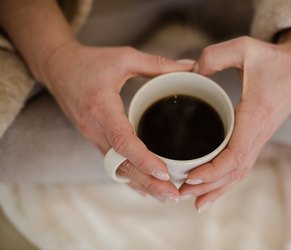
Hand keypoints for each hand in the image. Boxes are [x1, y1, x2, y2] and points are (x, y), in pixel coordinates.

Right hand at [40, 42, 193, 202]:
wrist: (57, 68)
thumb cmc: (89, 61)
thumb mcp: (124, 57)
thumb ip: (158, 64)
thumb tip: (191, 67)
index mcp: (101, 107)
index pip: (122, 140)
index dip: (143, 159)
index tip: (165, 173)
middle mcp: (94, 128)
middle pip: (121, 164)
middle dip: (148, 182)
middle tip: (174, 195)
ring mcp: (92, 137)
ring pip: (117, 168)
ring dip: (141, 183)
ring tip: (166, 195)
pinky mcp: (94, 139)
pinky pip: (112, 163)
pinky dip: (129, 178)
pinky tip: (145, 188)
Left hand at [179, 20, 290, 211]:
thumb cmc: (274, 58)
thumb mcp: (244, 47)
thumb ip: (215, 56)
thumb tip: (192, 72)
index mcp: (256, 117)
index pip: (235, 155)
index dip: (213, 171)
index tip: (190, 176)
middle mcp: (259, 133)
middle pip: (234, 172)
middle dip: (208, 186)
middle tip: (180, 193)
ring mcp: (260, 137)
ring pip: (239, 172)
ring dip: (218, 188)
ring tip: (195, 201)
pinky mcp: (257, 136)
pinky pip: (242, 163)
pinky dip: (227, 179)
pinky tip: (214, 186)